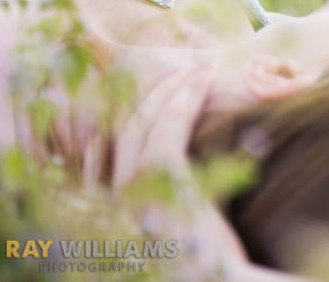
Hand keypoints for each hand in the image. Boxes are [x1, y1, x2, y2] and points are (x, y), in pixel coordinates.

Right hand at [83, 64, 250, 279]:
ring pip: (148, 120)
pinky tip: (205, 74)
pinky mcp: (163, 178)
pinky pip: (171, 122)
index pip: (118, 153)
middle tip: (180, 70)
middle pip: (127, 132)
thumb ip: (175, 203)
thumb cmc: (214, 267)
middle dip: (153, 95)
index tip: (161, 94)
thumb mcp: (185, 235)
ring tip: (198, 66)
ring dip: (173, 87)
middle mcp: (114, 201)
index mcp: (116, 215)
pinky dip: (188, 92)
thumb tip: (185, 184)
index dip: (138, 117)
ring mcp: (134, 189)